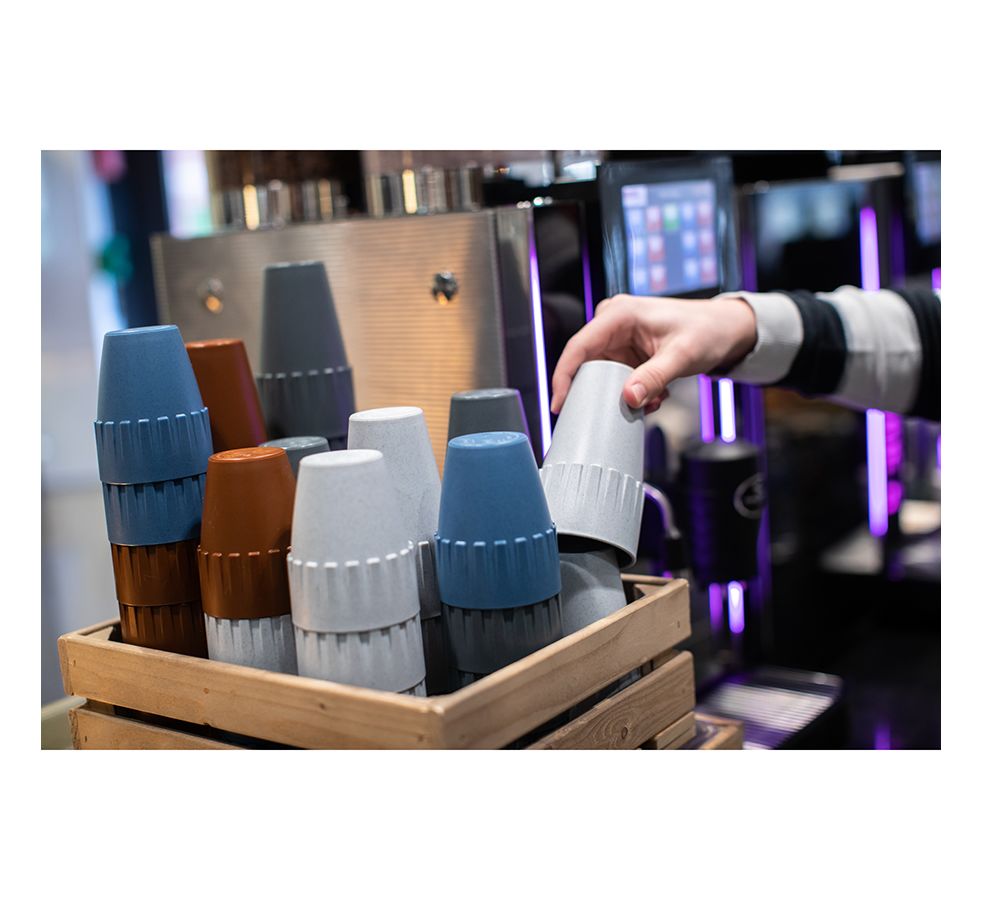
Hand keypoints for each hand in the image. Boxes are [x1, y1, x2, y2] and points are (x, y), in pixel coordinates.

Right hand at [550, 294, 757, 413]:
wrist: (725, 329)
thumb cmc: (707, 330)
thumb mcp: (682, 356)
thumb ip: (654, 377)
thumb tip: (628, 398)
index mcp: (619, 314)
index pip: (578, 347)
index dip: (564, 377)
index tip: (559, 404)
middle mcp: (612, 323)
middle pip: (586, 364)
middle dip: (601, 392)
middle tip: (616, 411)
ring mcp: (618, 338)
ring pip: (602, 375)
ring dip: (621, 394)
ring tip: (651, 401)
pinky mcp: (626, 352)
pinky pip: (616, 378)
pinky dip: (632, 392)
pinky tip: (654, 396)